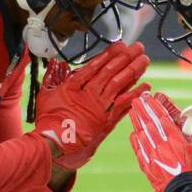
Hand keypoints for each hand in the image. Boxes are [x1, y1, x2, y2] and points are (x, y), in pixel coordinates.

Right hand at [33, 42, 149, 168]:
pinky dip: (136, 95)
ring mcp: (100, 108)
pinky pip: (124, 105)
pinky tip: (146, 86)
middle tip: (138, 47)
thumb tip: (56, 63)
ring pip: (119, 85)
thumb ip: (52, 77)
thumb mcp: (45, 95)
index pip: (94, 66)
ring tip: (145, 60)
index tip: (120, 45)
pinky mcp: (107, 121)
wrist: (57, 145)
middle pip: (111, 72)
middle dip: (126, 58)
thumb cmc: (49, 121)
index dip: (108, 55)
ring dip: (133, 71)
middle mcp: (89, 95)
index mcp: (73, 86)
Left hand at [129, 92, 191, 191]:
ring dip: (136, 123)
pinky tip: (133, 135)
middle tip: (137, 100)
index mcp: (175, 138)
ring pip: (142, 136)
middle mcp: (161, 145)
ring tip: (132, 112)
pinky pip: (140, 152)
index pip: (161, 118)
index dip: (154, 106)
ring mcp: (153, 157)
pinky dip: (136, 143)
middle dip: (142, 110)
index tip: (149, 97)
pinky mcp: (150, 169)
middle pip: (149, 124)